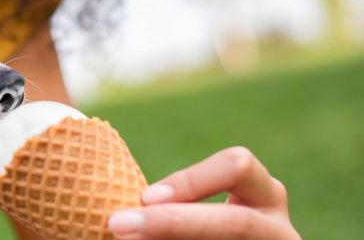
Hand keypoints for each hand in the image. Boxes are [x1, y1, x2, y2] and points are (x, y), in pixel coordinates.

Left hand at [107, 147, 299, 238]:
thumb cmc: (204, 229)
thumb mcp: (200, 213)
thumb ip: (172, 206)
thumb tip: (116, 214)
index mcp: (265, 196)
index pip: (237, 166)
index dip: (190, 180)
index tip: (144, 197)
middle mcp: (279, 230)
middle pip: (236, 222)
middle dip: (173, 223)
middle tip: (117, 224)